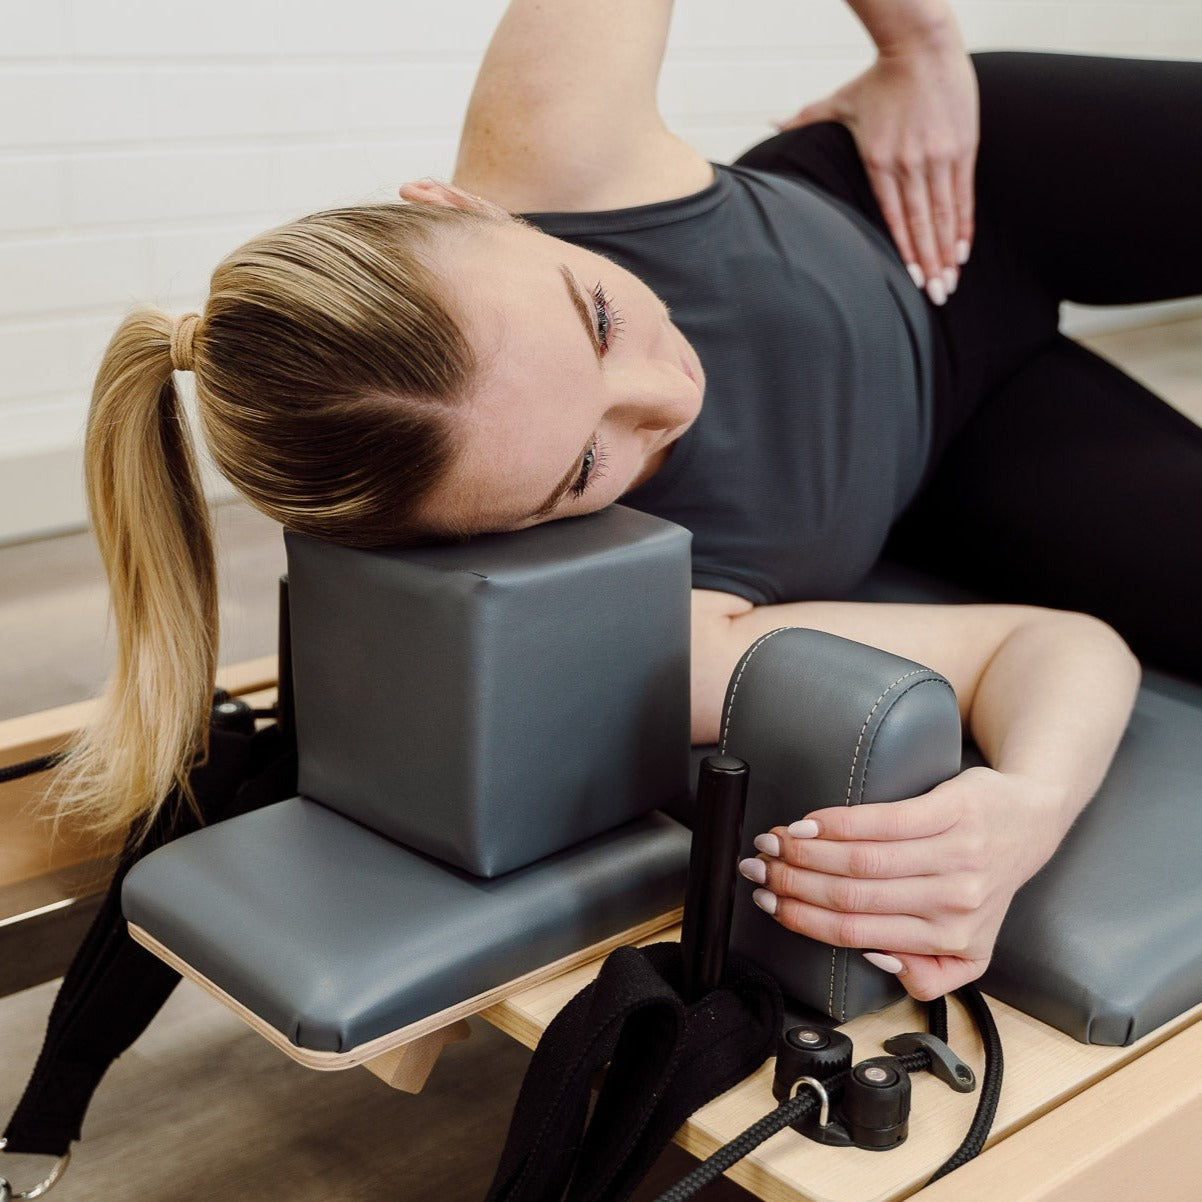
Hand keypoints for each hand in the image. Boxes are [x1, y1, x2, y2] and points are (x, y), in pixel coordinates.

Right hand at [738, 767, 1067, 998]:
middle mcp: (954, 903)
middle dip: (792, 883)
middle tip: (759, 870)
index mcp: (953, 942)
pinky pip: (882, 821)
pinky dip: (836, 822)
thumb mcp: (971, 946)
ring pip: (861, 860)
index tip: (771, 904)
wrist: (1029, 821)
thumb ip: (928, 970)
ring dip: (805, 851)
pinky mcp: (951, 813)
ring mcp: (955, 856)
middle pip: (852, 897)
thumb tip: (876, 957)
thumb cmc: (987, 877)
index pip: (860, 934)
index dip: (805, 920)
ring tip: (773, 843)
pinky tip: (808, 821)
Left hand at [778, 38, 978, 305]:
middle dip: (931, 263)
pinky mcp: (962, 146)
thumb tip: (771, 122)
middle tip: (938, 296)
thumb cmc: (878, 77)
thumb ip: (805, 118)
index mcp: (879, 162)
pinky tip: (965, 249)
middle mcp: (911, 164)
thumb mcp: (839, 101)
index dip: (904, 251)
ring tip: (952, 281)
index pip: (893, 218)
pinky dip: (964, 223)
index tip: (911, 282)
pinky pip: (963, 194)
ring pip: (945, 214)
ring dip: (949, 251)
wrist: (921, 45)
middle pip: (923, 224)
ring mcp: (939, 156)